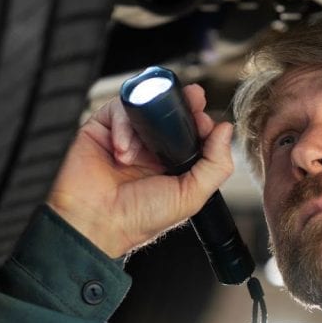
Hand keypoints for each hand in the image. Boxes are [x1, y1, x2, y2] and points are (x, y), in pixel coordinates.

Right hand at [47, 83, 233, 257]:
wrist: (95, 222)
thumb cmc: (138, 218)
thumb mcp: (190, 196)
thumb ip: (215, 165)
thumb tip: (226, 130)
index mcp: (172, 166)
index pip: (192, 132)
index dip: (200, 121)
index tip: (205, 119)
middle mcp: (150, 150)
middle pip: (171, 113)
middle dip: (183, 104)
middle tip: (191, 100)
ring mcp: (126, 138)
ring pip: (146, 107)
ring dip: (149, 123)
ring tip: (142, 150)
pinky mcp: (101, 128)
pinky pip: (118, 109)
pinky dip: (123, 125)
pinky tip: (122, 151)